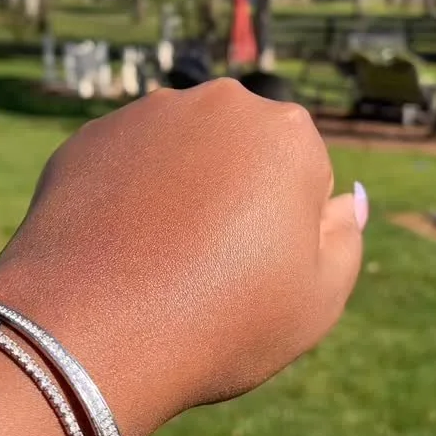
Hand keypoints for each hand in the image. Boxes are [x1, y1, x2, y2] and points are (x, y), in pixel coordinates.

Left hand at [0, 79, 364, 435]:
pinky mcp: (92, 137)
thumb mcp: (319, 299)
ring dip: (182, 190)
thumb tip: (344, 199)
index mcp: (288, 132)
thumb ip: (345, 237)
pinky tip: (119, 247)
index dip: (287, 230)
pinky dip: (129, 195)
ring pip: (183, 153)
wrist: (90, 332)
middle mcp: (219, 103)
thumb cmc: (221, 319)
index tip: (258, 270)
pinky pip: (128, 164)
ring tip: (160, 259)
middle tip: (211, 265)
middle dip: (237, 193)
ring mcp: (148, 114)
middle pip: (244, 151)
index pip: (305, 176)